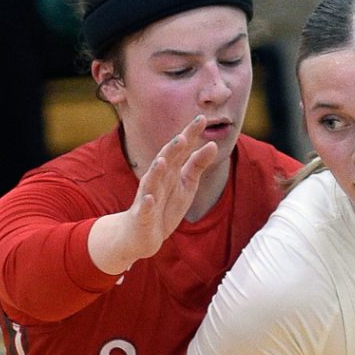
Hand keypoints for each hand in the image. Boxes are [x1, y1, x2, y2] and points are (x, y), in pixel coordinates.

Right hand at [88, 117, 220, 275]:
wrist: (142, 235)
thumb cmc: (165, 206)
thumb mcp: (186, 185)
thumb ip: (197, 164)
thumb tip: (212, 144)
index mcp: (170, 171)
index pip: (181, 149)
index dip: (190, 135)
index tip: (201, 119)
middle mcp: (158, 180)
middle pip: (166, 161)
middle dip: (173, 149)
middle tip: (183, 136)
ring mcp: (148, 197)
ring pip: (152, 182)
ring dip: (157, 171)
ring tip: (163, 160)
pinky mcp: (143, 216)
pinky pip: (144, 209)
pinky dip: (146, 203)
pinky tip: (149, 198)